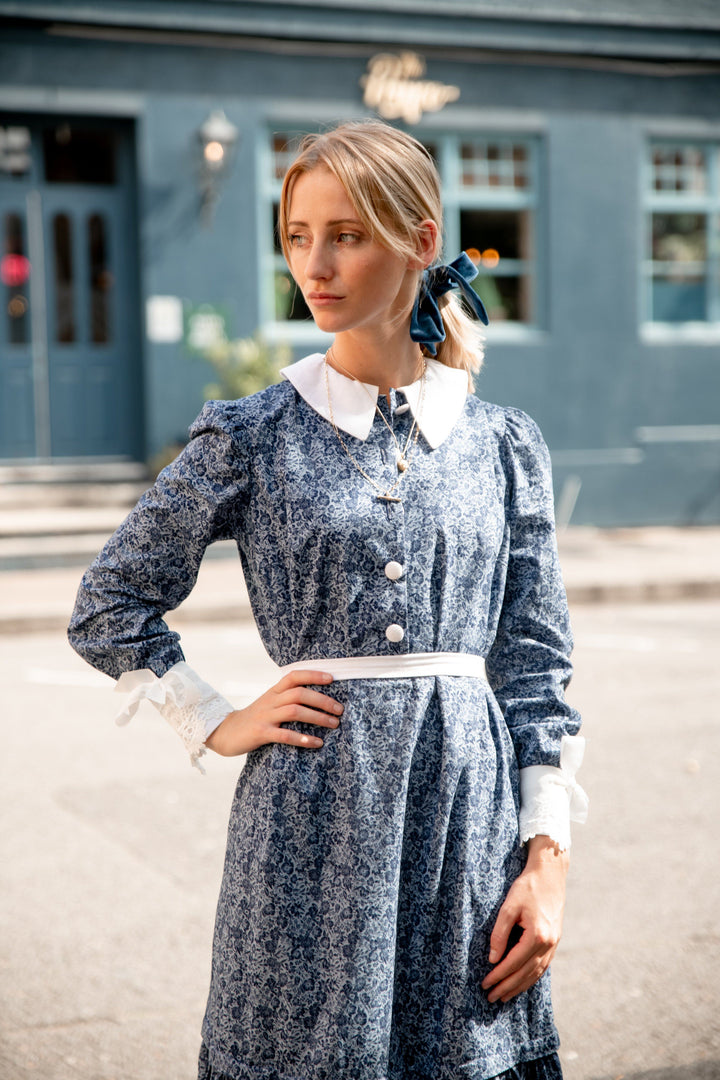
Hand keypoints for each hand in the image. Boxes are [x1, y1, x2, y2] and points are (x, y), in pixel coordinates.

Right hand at [205, 670, 342, 756]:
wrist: (225, 732)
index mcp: (273, 692)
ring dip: (318, 717)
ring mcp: (265, 717)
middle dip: (322, 700)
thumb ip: (287, 699)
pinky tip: (316, 743)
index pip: (294, 676)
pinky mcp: (260, 733)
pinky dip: (302, 739)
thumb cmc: (254, 719)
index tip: (332, 679)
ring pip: (295, 711)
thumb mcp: (269, 704)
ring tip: (334, 724)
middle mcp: (270, 701)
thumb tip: (317, 699)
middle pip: (299, 693)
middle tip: (340, 710)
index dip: (313, 675)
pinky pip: (284, 735)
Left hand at [482, 835, 568, 1003]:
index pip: (513, 963)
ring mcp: (554, 944)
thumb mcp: (509, 907)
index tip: (484, 984)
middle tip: (491, 998)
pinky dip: (531, 977)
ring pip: (535, 973)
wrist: (550, 874)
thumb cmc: (527, 887)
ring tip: (504, 997)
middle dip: (507, 987)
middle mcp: (548, 944)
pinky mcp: (555, 941)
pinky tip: (522, 983)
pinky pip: (542, 966)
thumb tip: (492, 959)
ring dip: (519, 986)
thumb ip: (499, 934)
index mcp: (537, 936)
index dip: (498, 975)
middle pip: (525, 973)